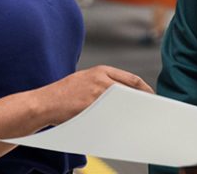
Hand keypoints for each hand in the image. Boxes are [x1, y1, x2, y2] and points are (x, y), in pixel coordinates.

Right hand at [26, 65, 152, 125]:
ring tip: (140, 121)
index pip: (133, 80)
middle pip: (132, 92)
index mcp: (101, 71)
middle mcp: (101, 79)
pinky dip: (121, 120)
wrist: (44, 103)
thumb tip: (127, 96)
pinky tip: (124, 126)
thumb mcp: (84, 80)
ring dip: (134, 113)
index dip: (146, 91)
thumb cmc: (63, 94)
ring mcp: (97, 94)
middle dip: (143, 103)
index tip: (153, 100)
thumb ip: (104, 83)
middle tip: (151, 113)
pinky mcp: (92, 107)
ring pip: (125, 104)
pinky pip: (113, 115)